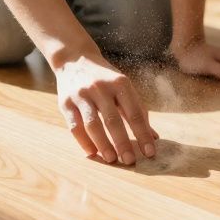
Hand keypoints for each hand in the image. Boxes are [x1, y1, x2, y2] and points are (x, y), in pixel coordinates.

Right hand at [53, 50, 157, 164]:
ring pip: (93, 124)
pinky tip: (92, 153)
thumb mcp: (123, 87)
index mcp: (120, 83)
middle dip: (123, 143)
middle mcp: (100, 88)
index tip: (150, 152)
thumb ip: (137, 111)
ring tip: (112, 159)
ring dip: (103, 144)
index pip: (134, 113)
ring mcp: (81, 95)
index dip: (142, 134)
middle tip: (130, 161)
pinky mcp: (65, 103)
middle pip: (113, 120)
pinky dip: (84, 142)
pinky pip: (75, 126)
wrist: (74, 58)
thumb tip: (153, 137)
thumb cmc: (105, 78)